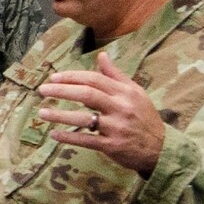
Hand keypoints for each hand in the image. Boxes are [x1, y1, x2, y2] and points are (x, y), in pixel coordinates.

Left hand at [36, 52, 164, 176]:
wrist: (161, 148)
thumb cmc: (144, 118)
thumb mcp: (136, 93)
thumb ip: (116, 75)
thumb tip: (101, 55)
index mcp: (126, 93)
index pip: (95, 80)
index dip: (72, 77)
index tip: (54, 77)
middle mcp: (121, 108)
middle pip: (87, 95)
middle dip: (62, 91)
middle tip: (42, 90)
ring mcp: (117, 127)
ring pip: (84, 118)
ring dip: (60, 115)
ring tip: (41, 113)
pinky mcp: (112, 146)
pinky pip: (86, 140)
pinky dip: (68, 137)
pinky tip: (54, 135)